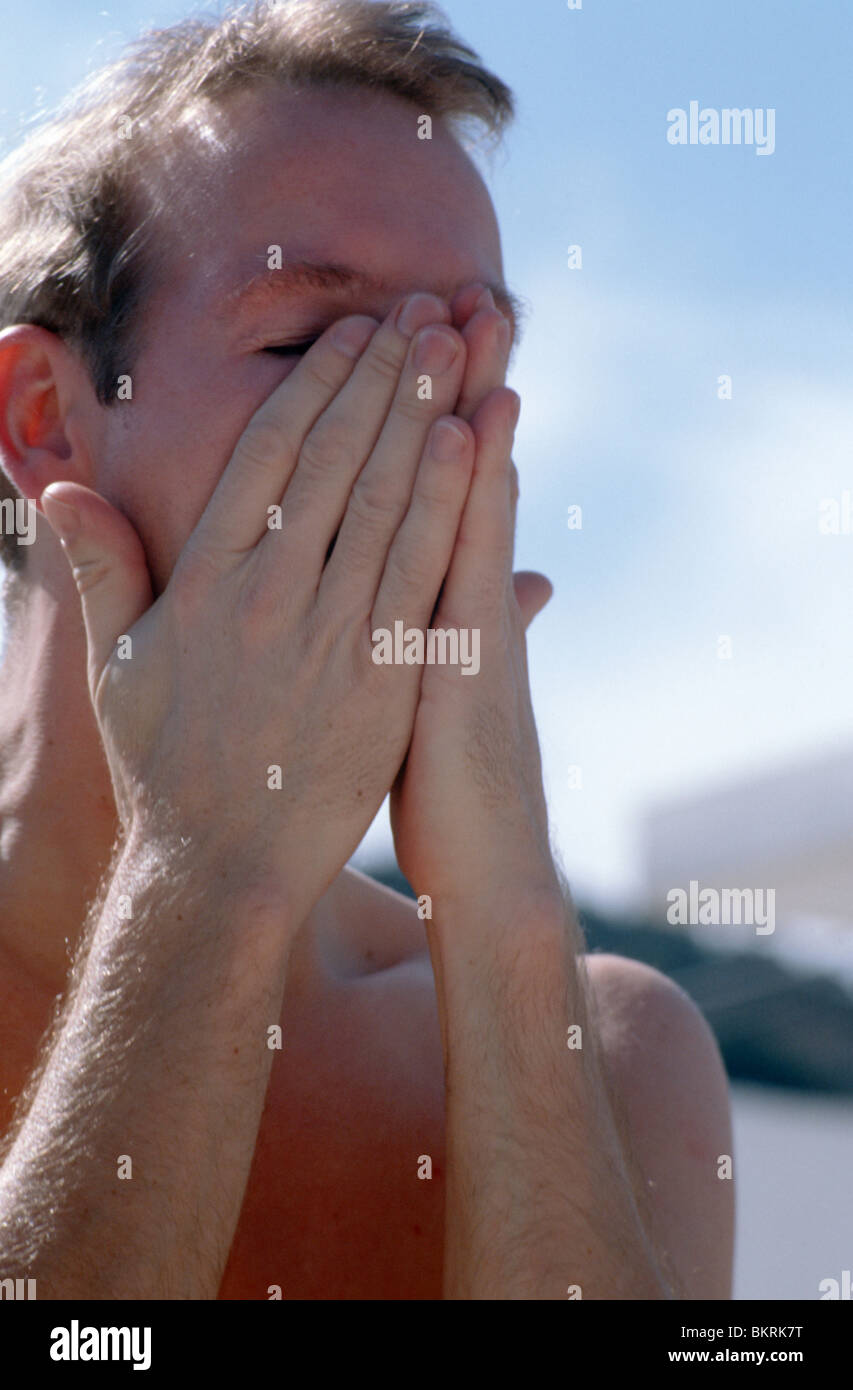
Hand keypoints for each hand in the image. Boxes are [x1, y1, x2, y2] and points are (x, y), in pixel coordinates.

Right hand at [41, 294, 473, 926]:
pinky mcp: (381, 681)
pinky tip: (465, 445)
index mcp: (204, 583)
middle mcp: (269, 597)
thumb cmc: (163, 766)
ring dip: (420, 416)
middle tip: (423, 310)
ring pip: (380, 502)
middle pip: (333, 460)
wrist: (221, 867)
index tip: (353, 334)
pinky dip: (441, 506)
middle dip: (382, 377)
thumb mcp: (115, 665)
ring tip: (452, 348)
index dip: (315, 386)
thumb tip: (60, 491)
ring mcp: (329, 637)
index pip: (266, 457)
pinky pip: (416, 576)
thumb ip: (99, 570)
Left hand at [389, 283, 559, 923]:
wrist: (485, 865)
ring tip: (477, 316)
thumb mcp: (421, 691)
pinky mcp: (474, 661)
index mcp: (423, 595)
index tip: (406, 330)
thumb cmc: (441, 783)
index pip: (420, 479)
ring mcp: (467, 620)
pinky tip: (485, 430)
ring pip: (466, 494)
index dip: (418, 406)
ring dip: (472, 403)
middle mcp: (449, 593)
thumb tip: (452, 585)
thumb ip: (422, 624)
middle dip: (450, 376)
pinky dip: (477, 495)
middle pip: (445, 466)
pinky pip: (470, 562)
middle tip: (456, 285)